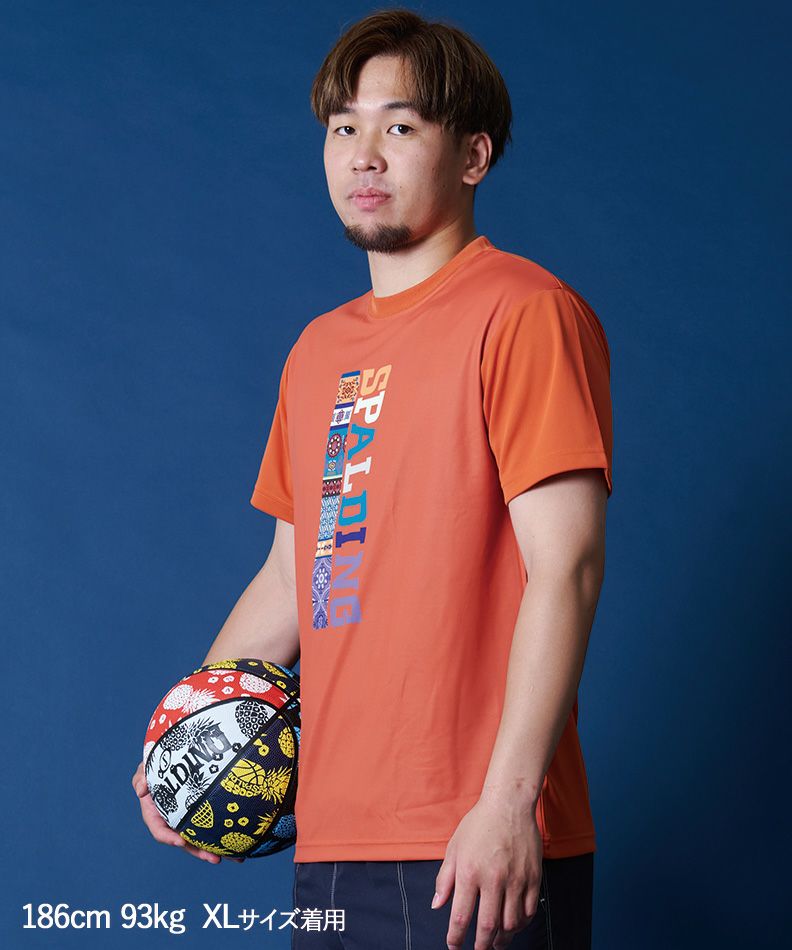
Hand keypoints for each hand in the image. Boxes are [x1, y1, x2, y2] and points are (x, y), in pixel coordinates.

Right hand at [131, 759, 243, 863]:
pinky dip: (225, 834)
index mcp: (157, 815)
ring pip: (202, 839)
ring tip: (236, 857)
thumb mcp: (146, 769)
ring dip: (217, 849)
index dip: (169, 838)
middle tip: (215, 859)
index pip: (160, 831)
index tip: (180, 841)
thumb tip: (141, 790)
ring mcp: (189, 819)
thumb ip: (141, 778)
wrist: (176, 758)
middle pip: (186, 842)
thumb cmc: (157, 765)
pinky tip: (242, 841)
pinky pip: (212, 826)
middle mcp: (173, 821)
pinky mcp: (203, 813)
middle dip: (200, 852)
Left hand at [431, 794, 542, 948]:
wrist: (508, 804)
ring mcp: (515, 879)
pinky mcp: (533, 877)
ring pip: (510, 924)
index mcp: (469, 872)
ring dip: (502, 939)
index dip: (456, 938)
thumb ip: (445, 879)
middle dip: (481, 946)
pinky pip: (528, 911)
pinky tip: (513, 925)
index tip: (454, 945)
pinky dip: (520, 924)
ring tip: (496, 942)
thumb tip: (437, 906)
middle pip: (488, 927)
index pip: (461, 917)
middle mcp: (493, 879)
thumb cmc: (478, 824)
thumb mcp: (454, 848)